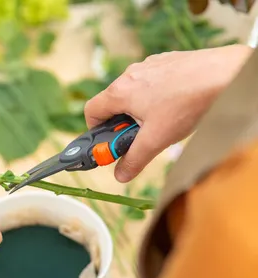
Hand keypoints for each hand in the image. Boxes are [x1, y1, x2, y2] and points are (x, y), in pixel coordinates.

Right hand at [84, 44, 251, 182]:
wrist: (226, 74)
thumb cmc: (188, 104)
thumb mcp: (156, 140)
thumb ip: (134, 159)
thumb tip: (120, 175)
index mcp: (120, 92)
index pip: (91, 111)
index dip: (96, 130)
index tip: (111, 143)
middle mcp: (130, 74)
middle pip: (113, 103)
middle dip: (122, 123)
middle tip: (140, 137)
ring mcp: (149, 65)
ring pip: (134, 92)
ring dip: (140, 110)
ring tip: (163, 122)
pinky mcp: (166, 61)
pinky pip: (152, 82)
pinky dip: (156, 96)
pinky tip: (177, 105)